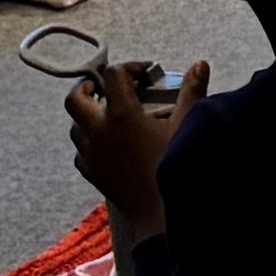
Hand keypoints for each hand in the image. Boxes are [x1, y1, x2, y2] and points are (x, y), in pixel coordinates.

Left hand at [64, 57, 192, 231]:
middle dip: (88, 87)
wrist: (158, 211)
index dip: (129, 67)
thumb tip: (199, 64)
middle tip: (105, 88)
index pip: (113, 75)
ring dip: (88, 115)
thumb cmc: (174, 165)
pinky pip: (81, 151)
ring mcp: (91, 153)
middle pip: (75, 97)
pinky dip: (90, 142)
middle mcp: (99, 130)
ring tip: (109, 116)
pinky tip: (109, 145)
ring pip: (75, 125)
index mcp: (121, 114)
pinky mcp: (90, 172)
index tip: (144, 74)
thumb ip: (191, 92)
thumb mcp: (186, 125)